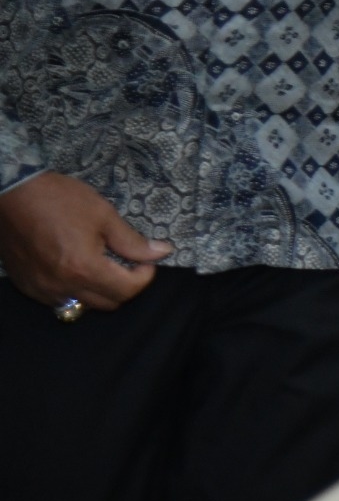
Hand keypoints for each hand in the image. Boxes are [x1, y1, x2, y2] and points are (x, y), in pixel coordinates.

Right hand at [0, 171, 172, 310]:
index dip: (145, 276)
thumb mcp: (104, 215)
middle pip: (108, 303)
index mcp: (83, 269)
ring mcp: (42, 290)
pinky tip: (76, 268)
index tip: (147, 260)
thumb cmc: (60, 200)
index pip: (127, 291)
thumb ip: (132, 241)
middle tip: (127, 262)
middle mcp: (61, 287)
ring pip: (83, 305)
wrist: (14, 195)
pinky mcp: (28, 286)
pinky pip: (59, 300)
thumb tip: (162, 252)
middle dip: (125, 286)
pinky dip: (75, 290)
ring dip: (100, 290)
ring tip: (101, 264)